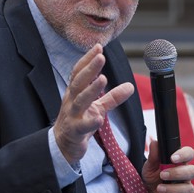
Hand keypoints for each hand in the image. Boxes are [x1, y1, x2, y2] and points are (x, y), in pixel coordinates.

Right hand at [53, 44, 133, 163]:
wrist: (63, 145)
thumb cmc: (78, 122)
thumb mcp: (96, 107)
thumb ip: (112, 97)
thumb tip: (130, 86)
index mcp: (75, 93)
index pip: (79, 72)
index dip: (87, 59)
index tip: (98, 47)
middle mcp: (71, 101)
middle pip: (79, 82)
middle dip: (89, 69)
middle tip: (101, 57)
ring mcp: (72, 116)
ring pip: (80, 101)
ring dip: (91, 89)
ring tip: (103, 79)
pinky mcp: (75, 131)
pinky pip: (82, 126)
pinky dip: (90, 122)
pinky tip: (99, 118)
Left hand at [142, 139, 193, 192]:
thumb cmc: (153, 176)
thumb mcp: (150, 166)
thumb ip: (153, 156)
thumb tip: (155, 143)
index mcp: (179, 163)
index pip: (189, 153)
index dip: (184, 154)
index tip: (172, 158)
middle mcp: (185, 176)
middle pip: (193, 171)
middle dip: (178, 173)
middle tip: (163, 175)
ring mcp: (184, 190)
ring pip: (188, 189)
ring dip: (173, 189)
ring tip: (159, 188)